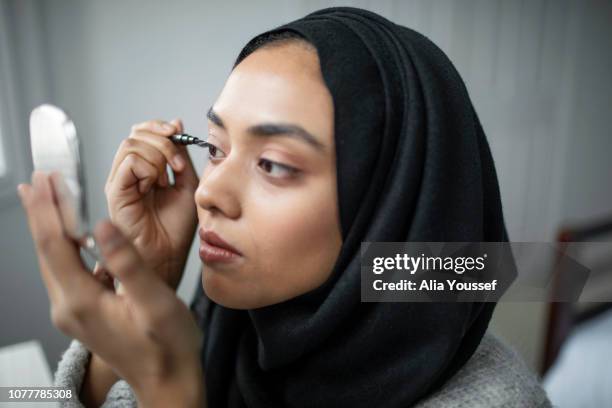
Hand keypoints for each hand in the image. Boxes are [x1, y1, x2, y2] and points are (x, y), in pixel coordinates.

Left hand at [18, 171, 204, 407]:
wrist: (167, 379)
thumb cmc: (166, 345)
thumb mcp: (155, 302)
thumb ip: (128, 263)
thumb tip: (104, 224)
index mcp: (82, 301)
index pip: (56, 245)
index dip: (49, 209)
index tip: (45, 180)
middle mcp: (68, 307)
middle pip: (46, 251)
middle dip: (41, 212)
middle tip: (38, 180)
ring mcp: (72, 312)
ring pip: (52, 260)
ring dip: (48, 226)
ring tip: (44, 200)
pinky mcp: (81, 312)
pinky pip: (63, 271)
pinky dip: (60, 244)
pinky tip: (66, 235)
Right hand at [105, 119, 198, 289]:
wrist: (170, 256)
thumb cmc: (177, 227)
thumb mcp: (187, 183)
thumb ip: (181, 155)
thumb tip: (176, 123)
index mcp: (143, 170)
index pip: (143, 132)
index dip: (161, 128)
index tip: (180, 134)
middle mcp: (127, 174)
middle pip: (136, 133)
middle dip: (163, 141)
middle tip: (177, 165)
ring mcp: (119, 183)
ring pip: (132, 144)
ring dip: (158, 156)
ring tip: (166, 180)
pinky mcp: (115, 193)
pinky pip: (130, 162)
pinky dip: (149, 168)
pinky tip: (157, 186)